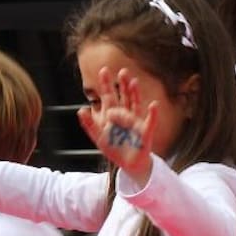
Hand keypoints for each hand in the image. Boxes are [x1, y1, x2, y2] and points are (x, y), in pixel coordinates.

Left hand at [76, 67, 156, 185]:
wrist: (129, 164)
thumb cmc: (114, 149)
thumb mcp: (98, 137)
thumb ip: (89, 125)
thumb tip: (81, 110)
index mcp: (113, 115)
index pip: (108, 97)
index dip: (106, 85)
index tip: (103, 71)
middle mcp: (125, 115)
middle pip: (124, 96)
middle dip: (122, 85)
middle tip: (122, 71)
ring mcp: (136, 122)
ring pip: (135, 104)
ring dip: (135, 93)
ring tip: (134, 82)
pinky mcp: (145, 132)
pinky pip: (150, 122)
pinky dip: (152, 114)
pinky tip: (154, 105)